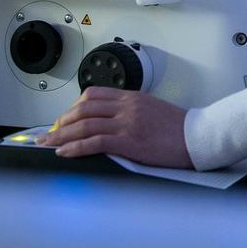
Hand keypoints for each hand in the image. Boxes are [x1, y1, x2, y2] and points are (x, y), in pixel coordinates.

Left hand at [38, 87, 191, 167]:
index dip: (72, 108)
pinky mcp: (129, 141)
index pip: (93, 95)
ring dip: (62, 135)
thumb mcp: (151, 110)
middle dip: (62, 122)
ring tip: (48, 144)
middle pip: (83, 108)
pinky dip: (75, 147)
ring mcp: (127, 123)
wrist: (197, 137)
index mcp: (131, 97)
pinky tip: (65, 152)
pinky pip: (95, 142)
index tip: (64, 120)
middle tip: (50, 134)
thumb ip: (128, 112)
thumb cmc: (178, 128)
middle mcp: (126, 106)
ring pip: (85, 125)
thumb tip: (106, 124)